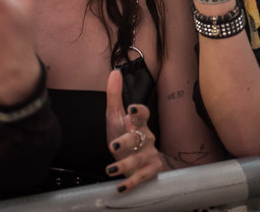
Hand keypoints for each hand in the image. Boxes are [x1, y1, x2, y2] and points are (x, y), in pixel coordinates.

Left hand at [105, 70, 167, 192]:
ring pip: (140, 158)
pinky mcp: (149, 170)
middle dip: (127, 141)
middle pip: (140, 137)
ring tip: (110, 169)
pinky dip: (132, 182)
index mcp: (138, 124)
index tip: (132, 110)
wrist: (141, 159)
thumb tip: (115, 72)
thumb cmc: (125, 135)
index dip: (139, 112)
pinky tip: (120, 187)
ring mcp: (149, 155)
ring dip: (125, 164)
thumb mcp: (116, 117)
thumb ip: (115, 96)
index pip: (143, 115)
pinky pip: (142, 176)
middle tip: (113, 145)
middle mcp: (146, 138)